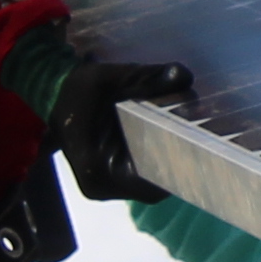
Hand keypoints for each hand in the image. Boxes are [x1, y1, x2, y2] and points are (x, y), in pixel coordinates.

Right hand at [4, 22, 188, 202]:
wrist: (55, 94)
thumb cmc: (80, 88)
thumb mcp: (113, 77)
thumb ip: (149, 78)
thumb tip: (182, 74)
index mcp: (96, 167)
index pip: (150, 184)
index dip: (177, 168)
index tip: (201, 148)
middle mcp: (99, 185)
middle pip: (152, 185)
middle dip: (177, 162)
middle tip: (205, 140)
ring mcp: (103, 186)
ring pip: (148, 182)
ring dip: (168, 162)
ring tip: (193, 138)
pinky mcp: (108, 180)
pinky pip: (141, 176)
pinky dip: (156, 160)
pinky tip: (174, 140)